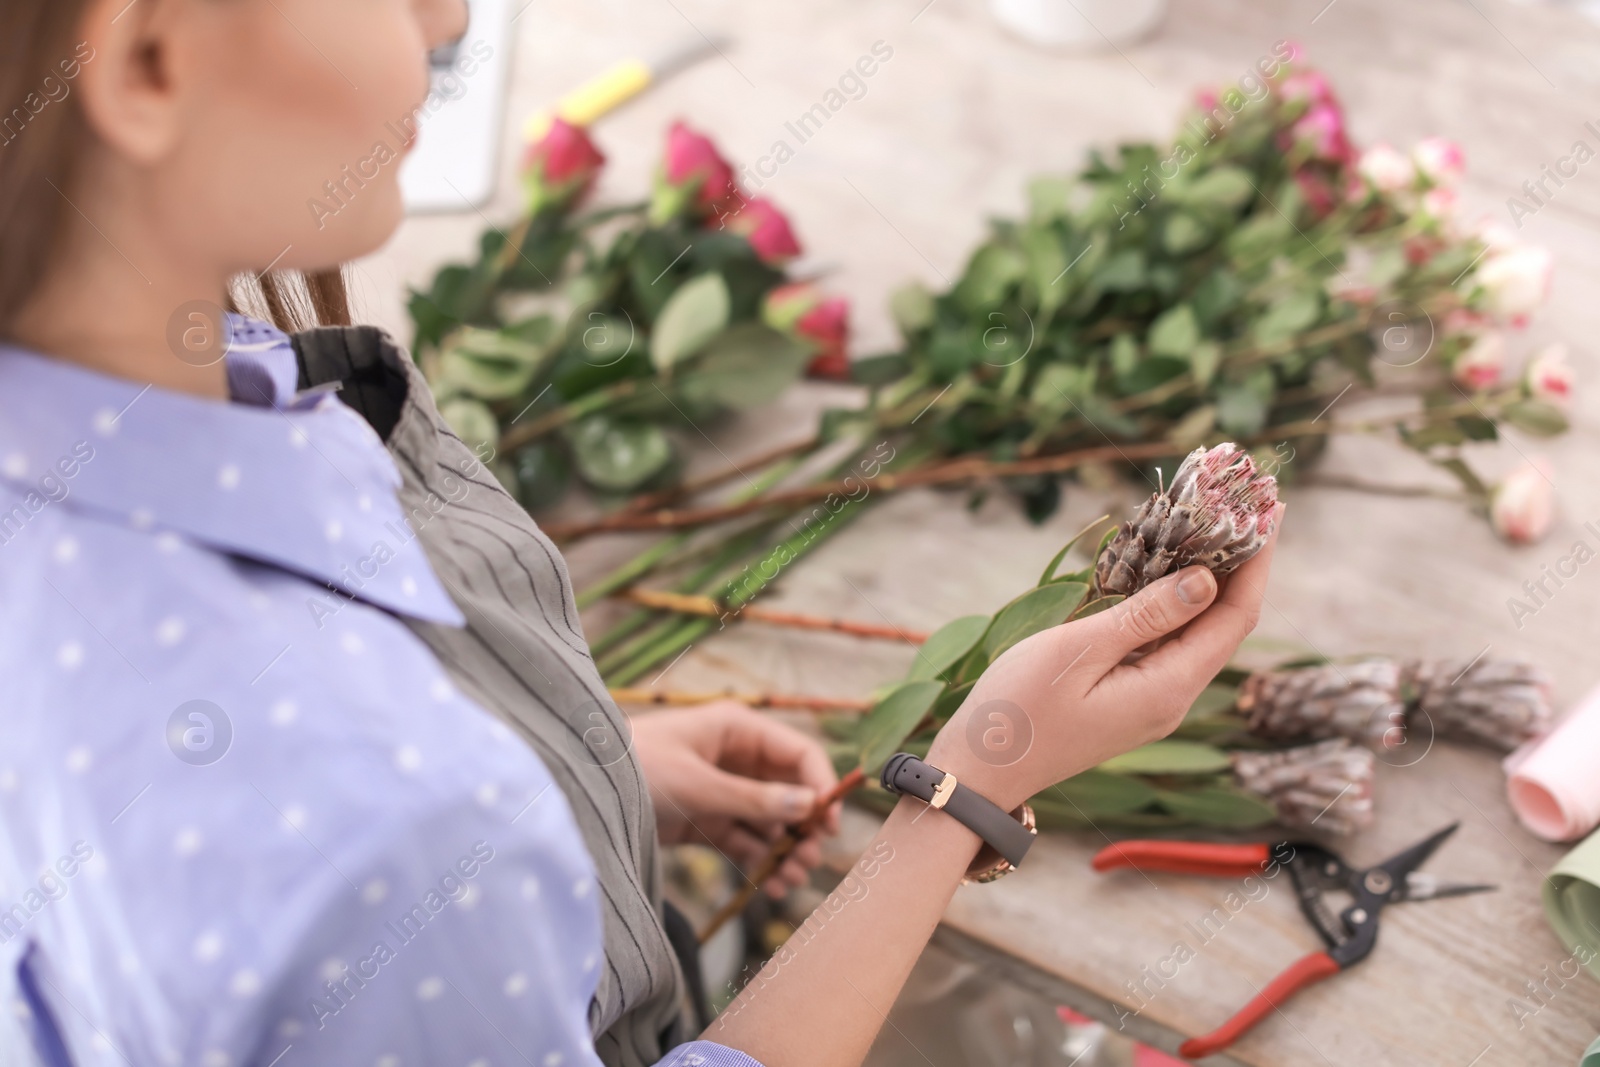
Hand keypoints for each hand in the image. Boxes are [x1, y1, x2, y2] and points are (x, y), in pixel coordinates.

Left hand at [630, 702, 840, 897]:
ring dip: (786, 849)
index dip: (822, 786)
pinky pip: (747, 841)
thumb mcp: (695, 783)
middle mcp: (737, 758)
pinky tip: (769, 884)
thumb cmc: (634, 769)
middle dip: (806, 827)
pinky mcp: (708, 820)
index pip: (799, 753)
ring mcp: (724, 791)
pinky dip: (761, 861)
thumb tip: (809, 806)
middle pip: (792, 791)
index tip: (829, 825)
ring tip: (789, 881)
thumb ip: (752, 798)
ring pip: (773, 820)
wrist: (580, 793)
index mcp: (738, 730)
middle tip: (808, 862)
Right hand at [928, 505, 1283, 810]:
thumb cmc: (1016, 711)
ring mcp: (1152, 701)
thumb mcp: (1076, 651)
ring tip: (1214, 525)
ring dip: (1210, 579)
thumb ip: (1144, 616)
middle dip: (1241, 563)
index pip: (1235, 616)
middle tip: (1246, 504)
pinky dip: (1175, 602)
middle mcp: (1172, 698)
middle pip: (1225, 623)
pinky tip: (1165, 570)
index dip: (1258, 561)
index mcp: (1168, 687)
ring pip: (1197, 632)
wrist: (979, 774)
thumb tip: (1206, 580)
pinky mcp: (1128, 698)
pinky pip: (1168, 643)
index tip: (1270, 509)